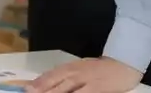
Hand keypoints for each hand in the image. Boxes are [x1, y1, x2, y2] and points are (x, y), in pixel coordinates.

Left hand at [28, 57, 142, 92]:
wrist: (125, 62)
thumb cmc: (101, 69)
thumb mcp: (81, 68)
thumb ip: (66, 76)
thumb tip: (46, 83)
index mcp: (71, 67)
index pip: (51, 75)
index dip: (38, 83)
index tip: (25, 89)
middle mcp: (76, 72)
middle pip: (55, 83)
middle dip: (42, 89)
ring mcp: (87, 80)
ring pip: (66, 89)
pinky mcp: (98, 88)